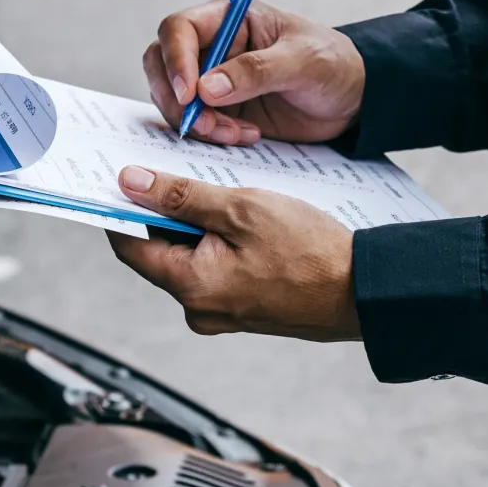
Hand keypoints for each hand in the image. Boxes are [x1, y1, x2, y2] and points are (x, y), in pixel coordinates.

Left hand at [106, 166, 360, 340]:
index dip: (122, 208)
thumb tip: (131, 183)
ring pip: (190, 257)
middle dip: (167, 211)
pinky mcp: (242, 309)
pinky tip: (244, 219)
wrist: (365, 292)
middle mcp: (197, 308)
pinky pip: (216, 269)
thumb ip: (182, 196)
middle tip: (182, 173)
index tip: (124, 178)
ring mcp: (220, 313)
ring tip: (224, 193)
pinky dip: (220, 242)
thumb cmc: (311, 252)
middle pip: (159, 249)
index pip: (129, 244)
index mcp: (189, 285)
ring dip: (198, 224)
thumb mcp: (242, 209)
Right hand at [142, 0, 364, 145]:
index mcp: (229, 18)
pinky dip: (208, 135)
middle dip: (176, 98)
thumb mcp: (304, 61)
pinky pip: (192, 123)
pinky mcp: (216, 110)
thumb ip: (256, 70)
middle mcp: (212, 46)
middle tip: (203, 123)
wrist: (352, 99)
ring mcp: (210, 80)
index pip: (179, 29)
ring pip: (171, 99)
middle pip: (161, 65)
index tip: (189, 93)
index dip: (175, 59)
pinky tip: (244, 136)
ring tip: (234, 133)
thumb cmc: (334, 64)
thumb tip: (206, 88)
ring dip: (194, 122)